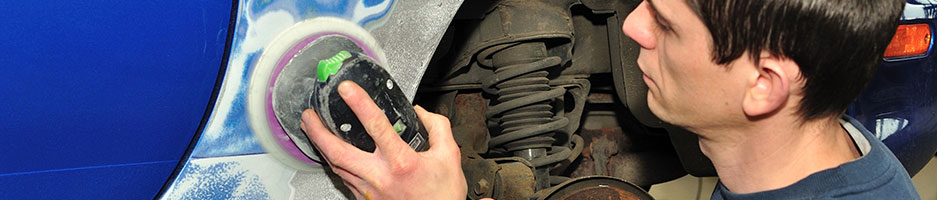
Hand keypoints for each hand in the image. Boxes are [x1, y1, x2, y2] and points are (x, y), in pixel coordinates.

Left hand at [301, 81, 465, 199]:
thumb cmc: (443, 196)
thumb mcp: (449, 157)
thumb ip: (437, 128)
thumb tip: (421, 113)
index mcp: (401, 162)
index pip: (375, 125)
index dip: (359, 103)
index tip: (347, 88)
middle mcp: (380, 177)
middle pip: (338, 152)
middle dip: (318, 131)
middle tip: (309, 115)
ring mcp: (369, 191)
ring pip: (336, 166)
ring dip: (321, 146)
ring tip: (313, 129)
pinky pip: (344, 178)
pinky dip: (334, 163)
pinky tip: (331, 154)